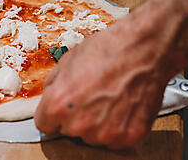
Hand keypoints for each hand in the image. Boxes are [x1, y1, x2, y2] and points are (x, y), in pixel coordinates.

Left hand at [34, 14, 172, 148]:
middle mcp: (79, 123)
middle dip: (75, 115)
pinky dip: (118, 126)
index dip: (53, 113)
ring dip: (96, 123)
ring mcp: (105, 133)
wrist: (144, 48)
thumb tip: (51, 96)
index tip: (61, 108)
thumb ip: (54, 85)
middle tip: (90, 94)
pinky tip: (121, 105)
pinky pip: (115, 139)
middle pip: (68, 130)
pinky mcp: (128, 136)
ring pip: (92, 136)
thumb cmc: (109, 49)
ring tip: (108, 97)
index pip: (44, 124)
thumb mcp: (68, 60)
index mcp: (58, 104)